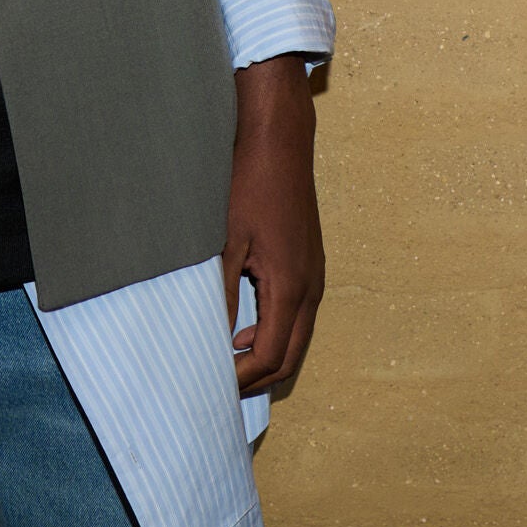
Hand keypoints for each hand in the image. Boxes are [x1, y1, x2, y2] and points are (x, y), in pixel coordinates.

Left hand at [222, 56, 324, 399]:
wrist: (280, 141)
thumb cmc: (250, 185)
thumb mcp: (225, 242)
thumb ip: (220, 294)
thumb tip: (213, 340)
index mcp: (291, 287)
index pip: (270, 356)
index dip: (241, 378)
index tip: (211, 385)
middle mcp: (311, 288)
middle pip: (290, 357)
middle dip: (257, 377)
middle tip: (219, 385)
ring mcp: (315, 276)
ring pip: (297, 338)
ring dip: (266, 356)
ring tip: (226, 360)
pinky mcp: (310, 264)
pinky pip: (298, 315)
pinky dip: (274, 332)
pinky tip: (243, 326)